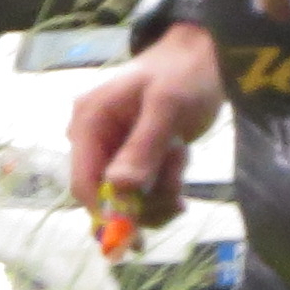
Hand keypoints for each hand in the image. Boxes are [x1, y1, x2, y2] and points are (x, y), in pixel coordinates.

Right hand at [66, 25, 222, 226]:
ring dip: (159, 192)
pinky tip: (180, 169)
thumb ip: (143, 147)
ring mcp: (113, 150)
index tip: (138, 232)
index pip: (83, 182)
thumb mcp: (167, 106)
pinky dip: (163, 190)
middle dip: (143, 201)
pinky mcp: (132, 159)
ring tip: (181, 158)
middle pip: (106, 197)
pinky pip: (141, 192)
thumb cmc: (184, 74)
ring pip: (127, 200)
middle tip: (177, 193)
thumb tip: (119, 189)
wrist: (206, 57)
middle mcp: (94, 138)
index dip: (106, 211)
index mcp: (90, 120)